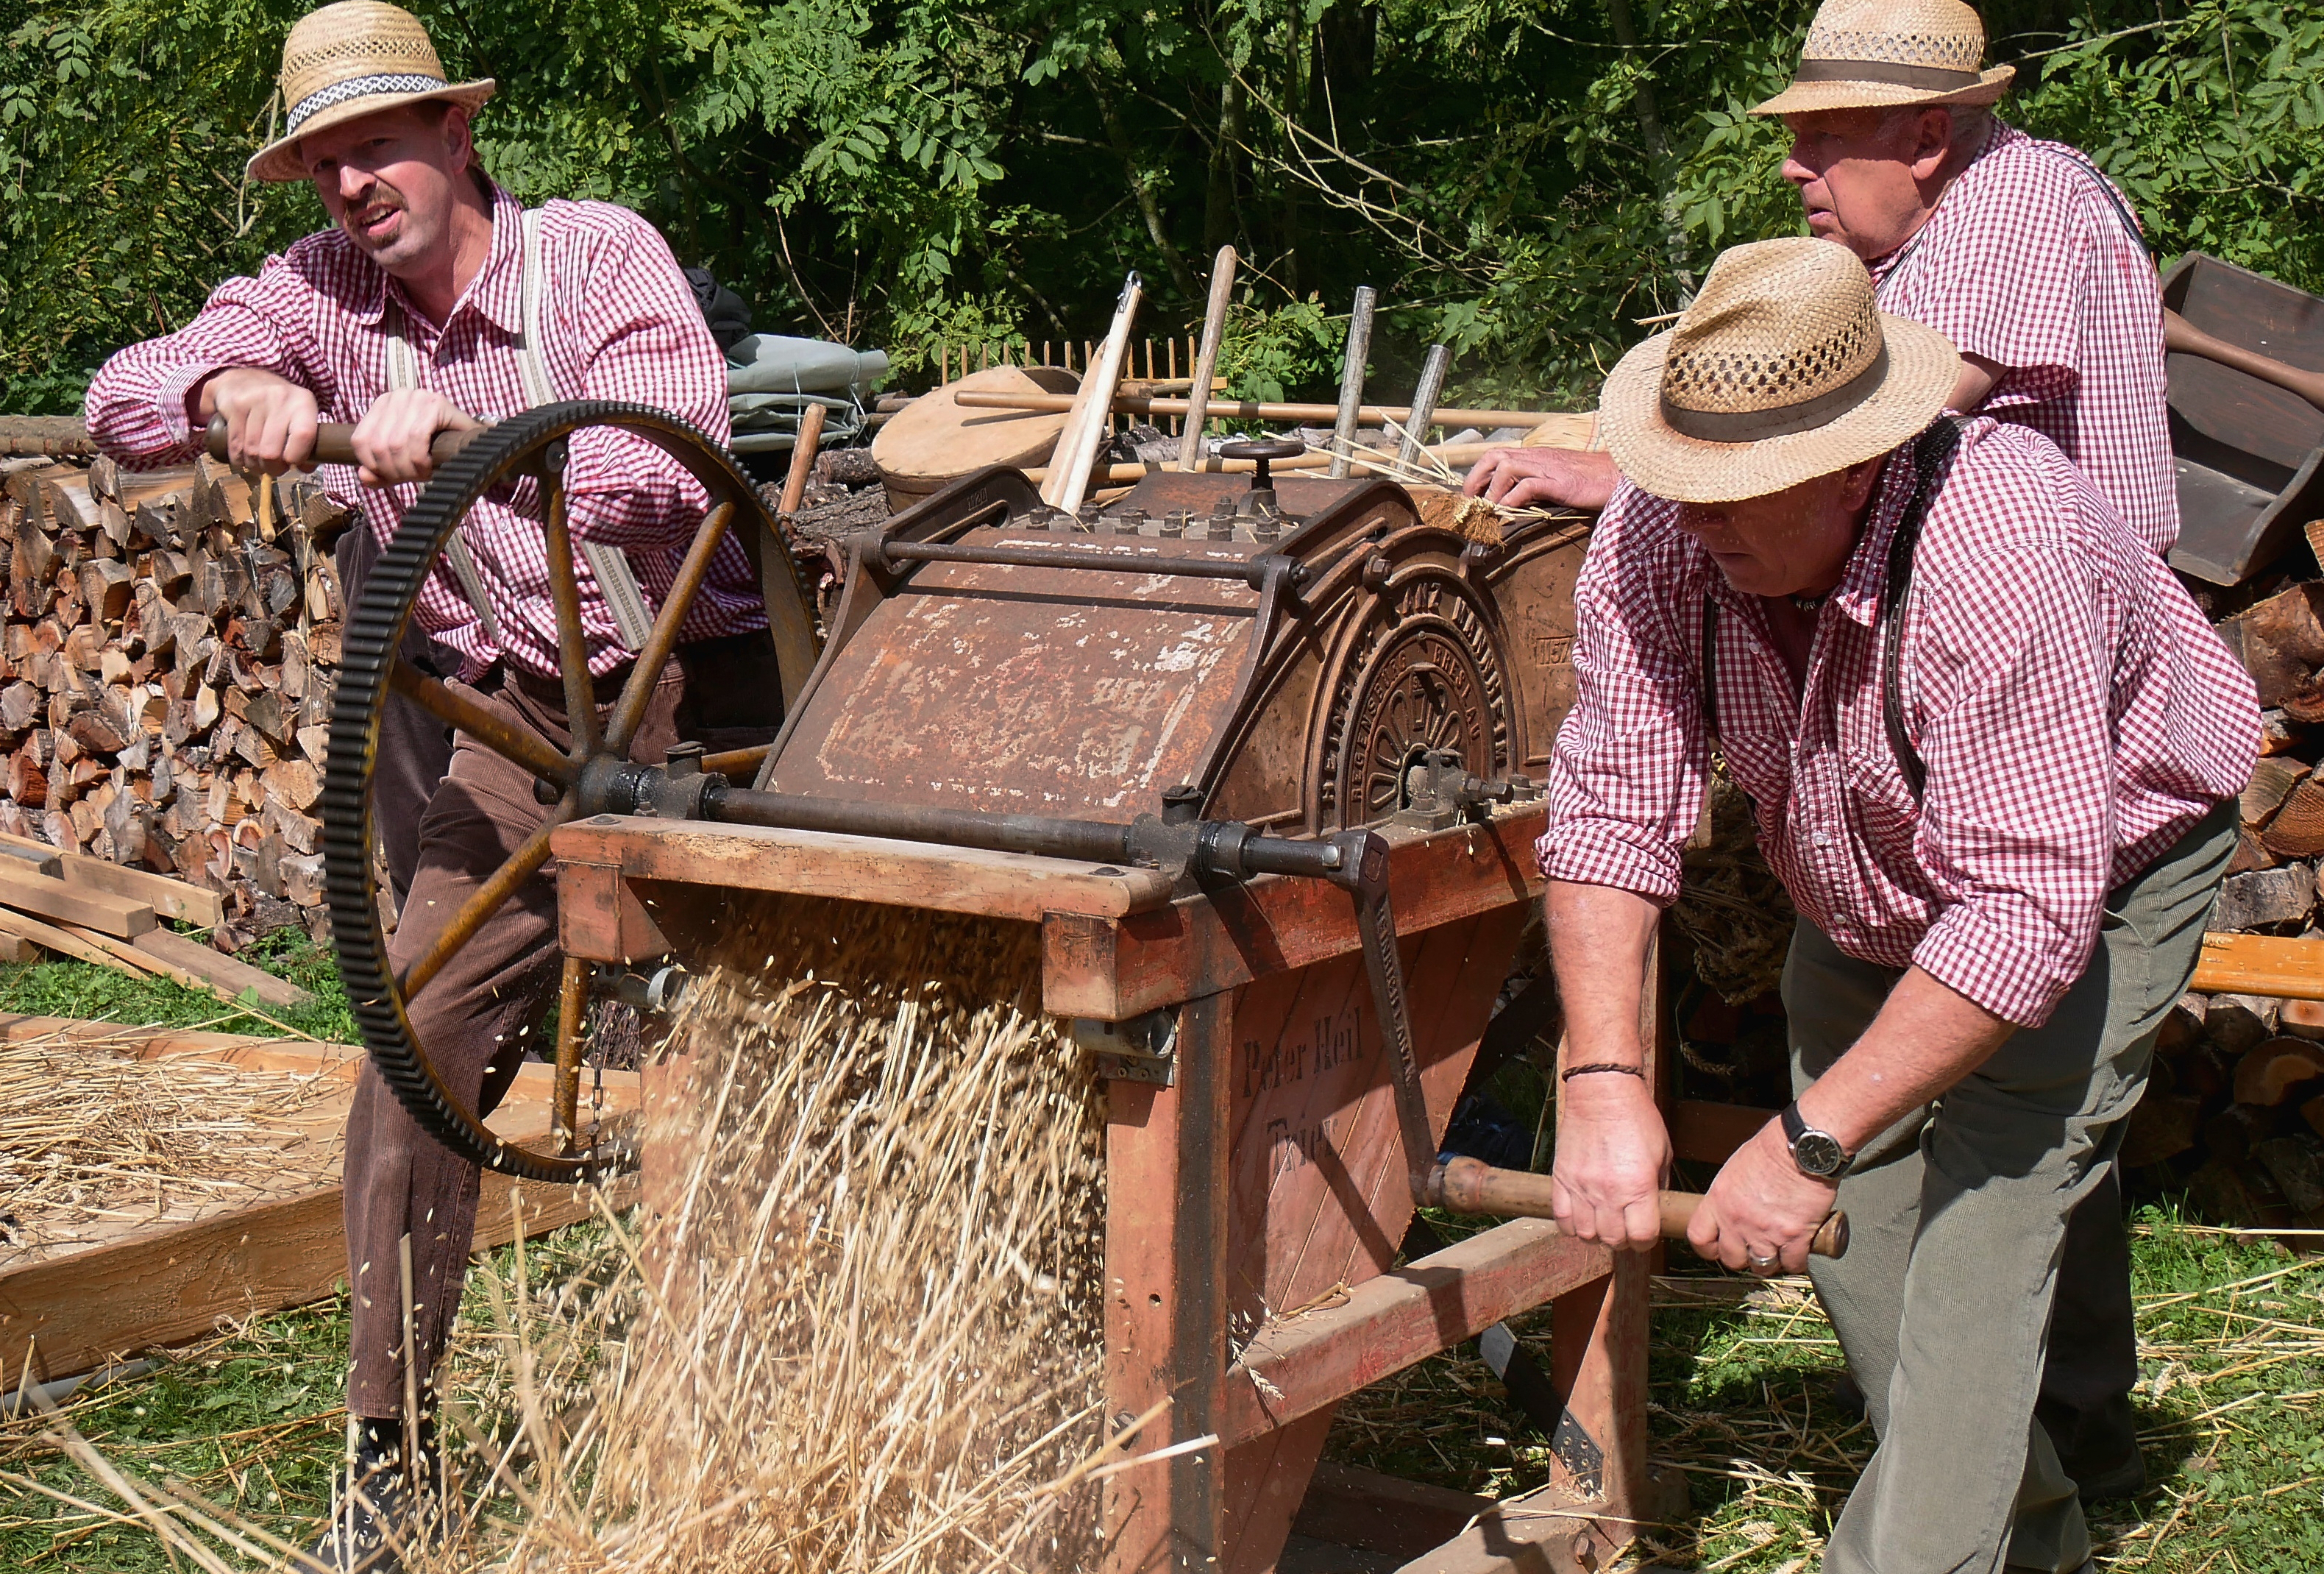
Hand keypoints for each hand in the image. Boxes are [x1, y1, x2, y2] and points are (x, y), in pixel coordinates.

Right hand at [197, 368, 318, 475]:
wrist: (245, 378)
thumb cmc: (280, 406)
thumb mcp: (301, 417)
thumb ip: (308, 444)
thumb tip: (304, 468)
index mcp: (303, 402)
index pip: (304, 436)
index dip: (296, 457)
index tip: (292, 463)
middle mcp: (280, 398)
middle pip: (271, 452)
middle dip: (273, 468)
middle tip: (274, 468)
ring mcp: (255, 400)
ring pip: (251, 451)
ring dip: (255, 466)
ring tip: (260, 464)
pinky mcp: (234, 406)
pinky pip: (235, 446)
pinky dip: (239, 459)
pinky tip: (244, 458)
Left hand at [349, 389, 484, 488]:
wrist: (474, 443)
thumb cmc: (437, 450)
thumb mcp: (402, 462)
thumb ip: (380, 471)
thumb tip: (364, 476)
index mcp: (382, 404)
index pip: (360, 440)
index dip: (374, 466)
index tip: (393, 478)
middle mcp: (396, 395)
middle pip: (379, 445)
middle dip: (395, 471)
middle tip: (412, 478)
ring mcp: (416, 396)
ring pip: (395, 444)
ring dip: (409, 468)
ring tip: (422, 474)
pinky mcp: (435, 402)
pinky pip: (416, 438)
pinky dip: (421, 459)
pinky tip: (430, 465)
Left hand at [1462, 446, 1619, 511]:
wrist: (1620, 476)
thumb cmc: (1591, 480)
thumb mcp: (1557, 480)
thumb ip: (1536, 486)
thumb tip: (1514, 502)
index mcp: (1535, 456)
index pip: (1497, 456)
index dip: (1478, 474)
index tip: (1471, 495)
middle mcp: (1537, 457)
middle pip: (1494, 456)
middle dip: (1475, 478)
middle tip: (1470, 502)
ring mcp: (1547, 467)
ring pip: (1506, 467)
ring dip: (1491, 490)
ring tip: (1487, 510)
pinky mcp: (1559, 482)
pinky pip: (1527, 485)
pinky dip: (1512, 498)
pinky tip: (1507, 511)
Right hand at [1549, 1070, 1669, 1251]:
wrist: (1601, 1094)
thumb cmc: (1637, 1119)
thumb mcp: (1662, 1154)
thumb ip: (1658, 1188)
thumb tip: (1654, 1212)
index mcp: (1638, 1186)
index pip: (1642, 1237)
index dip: (1647, 1240)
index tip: (1646, 1233)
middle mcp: (1608, 1192)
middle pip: (1614, 1240)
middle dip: (1623, 1240)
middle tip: (1626, 1227)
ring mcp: (1581, 1187)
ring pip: (1586, 1235)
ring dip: (1597, 1235)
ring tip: (1603, 1222)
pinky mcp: (1561, 1180)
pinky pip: (1562, 1219)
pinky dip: (1572, 1226)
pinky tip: (1583, 1217)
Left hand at [1688, 1117, 1839, 1275]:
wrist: (1805, 1148)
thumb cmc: (1773, 1149)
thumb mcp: (1736, 1168)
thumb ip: (1729, 1195)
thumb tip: (1730, 1208)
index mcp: (1719, 1200)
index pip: (1699, 1237)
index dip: (1709, 1248)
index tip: (1718, 1248)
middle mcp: (1738, 1219)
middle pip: (1731, 1259)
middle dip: (1742, 1257)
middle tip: (1753, 1248)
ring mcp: (1766, 1231)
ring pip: (1762, 1267)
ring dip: (1770, 1262)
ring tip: (1777, 1250)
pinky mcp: (1795, 1236)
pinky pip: (1792, 1264)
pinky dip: (1796, 1261)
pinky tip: (1799, 1249)